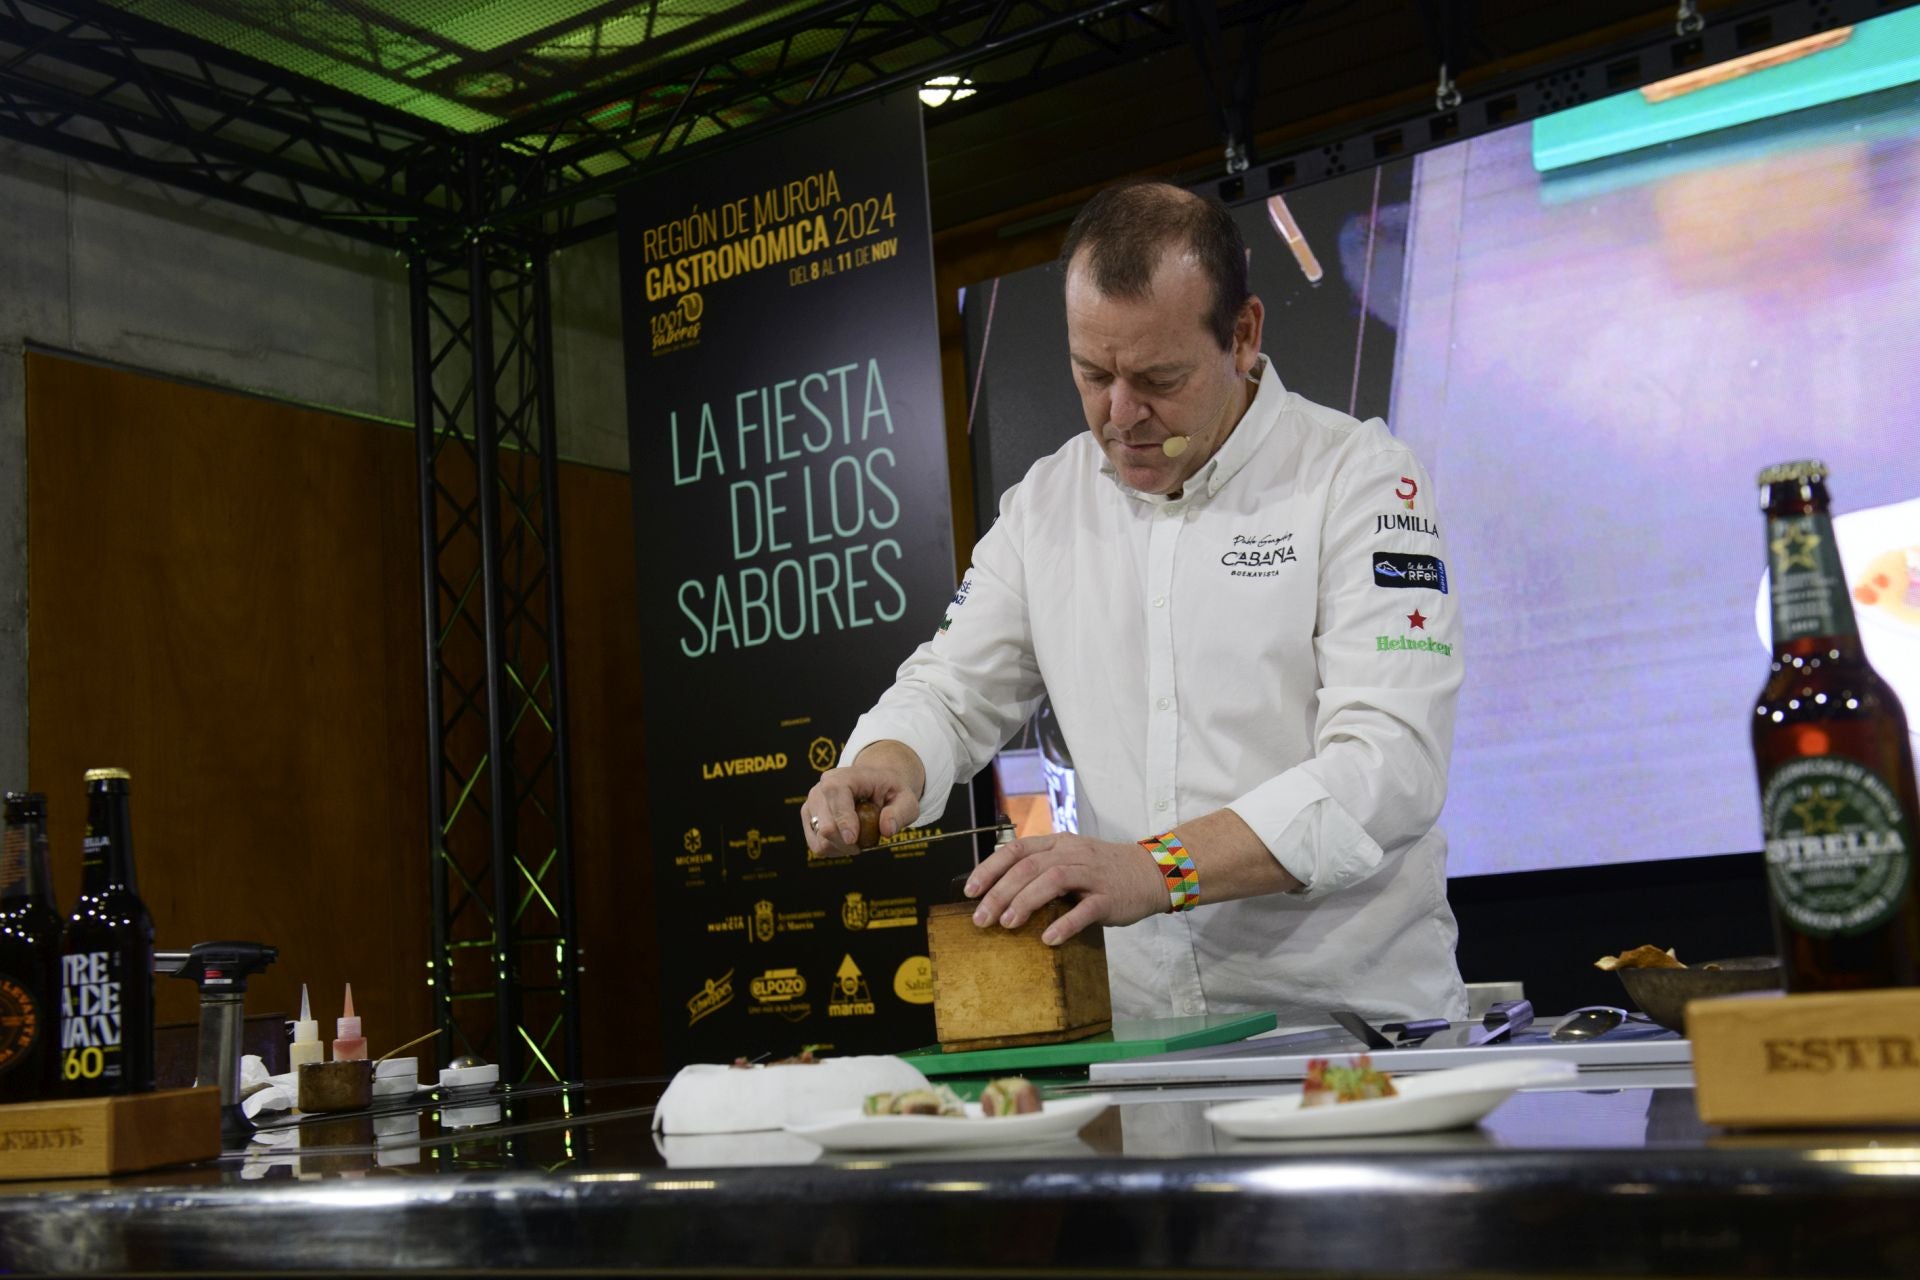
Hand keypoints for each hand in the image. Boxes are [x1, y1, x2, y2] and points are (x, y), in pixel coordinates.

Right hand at [802, 763, 919, 856]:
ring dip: (843, 848)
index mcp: (843, 777)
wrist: (874, 786)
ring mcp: (812, 805)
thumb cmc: (889, 791)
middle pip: (826, 827)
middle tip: (868, 840)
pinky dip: (835, 850)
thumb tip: (887, 829)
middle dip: (849, 842)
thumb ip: (900, 813)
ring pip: (821, 841)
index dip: (844, 821)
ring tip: (860, 838)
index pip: (836, 797)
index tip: (853, 840)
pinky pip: (818, 846)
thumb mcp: (905, 799)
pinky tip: (848, 840)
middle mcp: (821, 789)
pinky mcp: (809, 820)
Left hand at [963, 833, 1167, 944]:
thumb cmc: (1102, 871)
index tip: (970, 890)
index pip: (1016, 850)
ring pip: (1052, 881)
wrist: (1150, 873)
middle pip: (1028, 867)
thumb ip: (1040, 869)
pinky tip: (1048, 939)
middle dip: (1000, 893)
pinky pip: (1084, 909)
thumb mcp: (1070, 859)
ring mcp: (1092, 874)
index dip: (990, 868)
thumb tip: (1000, 892)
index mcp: (1057, 844)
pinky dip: (1064, 923)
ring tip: (1008, 924)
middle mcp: (1072, 853)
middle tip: (982, 918)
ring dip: (1025, 902)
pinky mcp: (1109, 897)